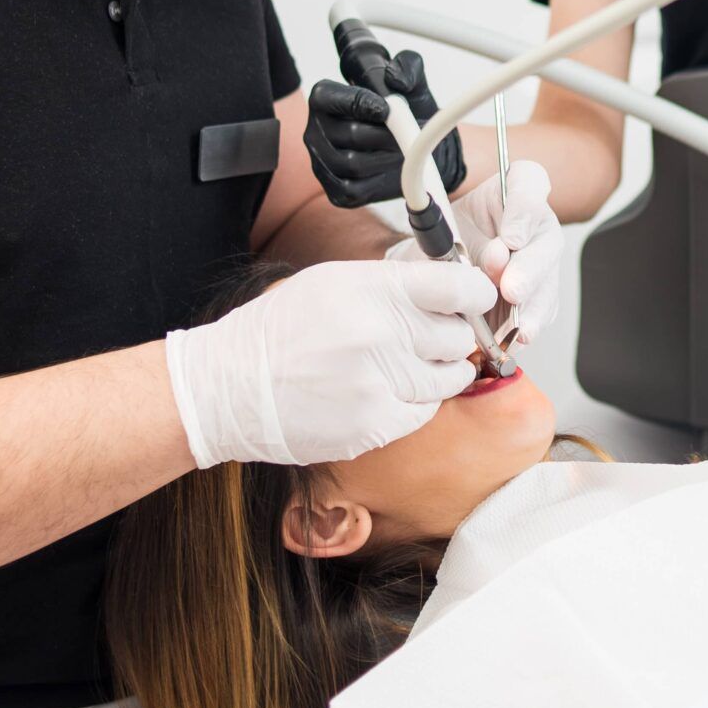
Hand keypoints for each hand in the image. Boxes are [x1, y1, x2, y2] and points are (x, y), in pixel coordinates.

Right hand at [164, 258, 496, 466]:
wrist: (230, 388)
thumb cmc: (281, 330)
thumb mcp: (333, 283)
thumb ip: (393, 285)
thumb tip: (448, 289)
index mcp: (372, 290)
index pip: (457, 287)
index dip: (476, 294)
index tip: (476, 300)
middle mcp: (380, 334)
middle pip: (457, 336)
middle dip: (452, 335)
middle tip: (435, 336)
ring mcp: (379, 383)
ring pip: (449, 378)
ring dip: (439, 372)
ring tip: (412, 365)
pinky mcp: (373, 425)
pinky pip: (423, 412)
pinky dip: (415, 403)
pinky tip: (387, 391)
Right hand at [304, 47, 466, 206]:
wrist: (414, 146)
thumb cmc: (405, 110)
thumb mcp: (412, 81)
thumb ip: (408, 67)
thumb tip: (396, 79)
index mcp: (325, 98)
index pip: (329, 98)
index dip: (358, 104)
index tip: (386, 110)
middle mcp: (315, 130)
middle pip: (349, 135)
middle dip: (385, 135)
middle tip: (408, 134)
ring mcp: (321, 163)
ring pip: (353, 164)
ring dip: (386, 157)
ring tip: (404, 149)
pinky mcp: (335, 190)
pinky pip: (354, 189)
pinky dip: (378, 180)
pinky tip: (390, 168)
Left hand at [388, 159, 564, 344]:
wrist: (442, 260)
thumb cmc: (446, 236)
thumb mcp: (439, 225)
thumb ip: (454, 238)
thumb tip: (475, 266)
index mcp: (515, 188)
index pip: (529, 182)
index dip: (523, 211)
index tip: (509, 238)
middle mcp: (536, 222)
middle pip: (545, 241)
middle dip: (529, 270)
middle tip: (512, 289)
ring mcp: (541, 258)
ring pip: (548, 281)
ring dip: (533, 307)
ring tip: (519, 328)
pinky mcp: (539, 293)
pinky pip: (541, 311)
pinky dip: (527, 328)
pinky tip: (515, 340)